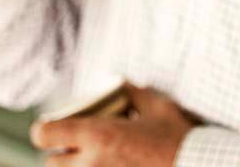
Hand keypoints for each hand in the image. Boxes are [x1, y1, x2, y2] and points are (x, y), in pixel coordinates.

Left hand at [30, 84, 197, 165]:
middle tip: (75, 143)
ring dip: (74, 166)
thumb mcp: (157, 106)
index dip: (44, 128)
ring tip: (94, 156)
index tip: (53, 125)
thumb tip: (123, 81)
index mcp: (98, 136)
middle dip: (59, 152)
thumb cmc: (176, 137)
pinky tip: (111, 164)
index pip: (44, 135)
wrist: (194, 165)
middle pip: (50, 163)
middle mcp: (91, 163)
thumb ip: (134, 93)